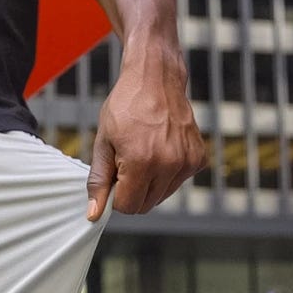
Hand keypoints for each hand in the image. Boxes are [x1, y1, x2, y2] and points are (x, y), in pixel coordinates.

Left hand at [86, 46, 206, 219]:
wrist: (155, 78)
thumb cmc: (125, 107)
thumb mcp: (103, 143)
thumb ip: (99, 181)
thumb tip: (94, 214)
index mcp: (142, 162)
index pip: (128, 206)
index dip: (116, 196)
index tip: (114, 177)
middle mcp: (169, 164)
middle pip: (146, 205)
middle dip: (132, 192)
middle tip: (126, 163)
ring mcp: (187, 162)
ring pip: (162, 196)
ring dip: (150, 184)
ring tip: (143, 153)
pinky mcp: (198, 158)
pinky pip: (178, 182)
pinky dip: (167, 173)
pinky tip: (160, 150)